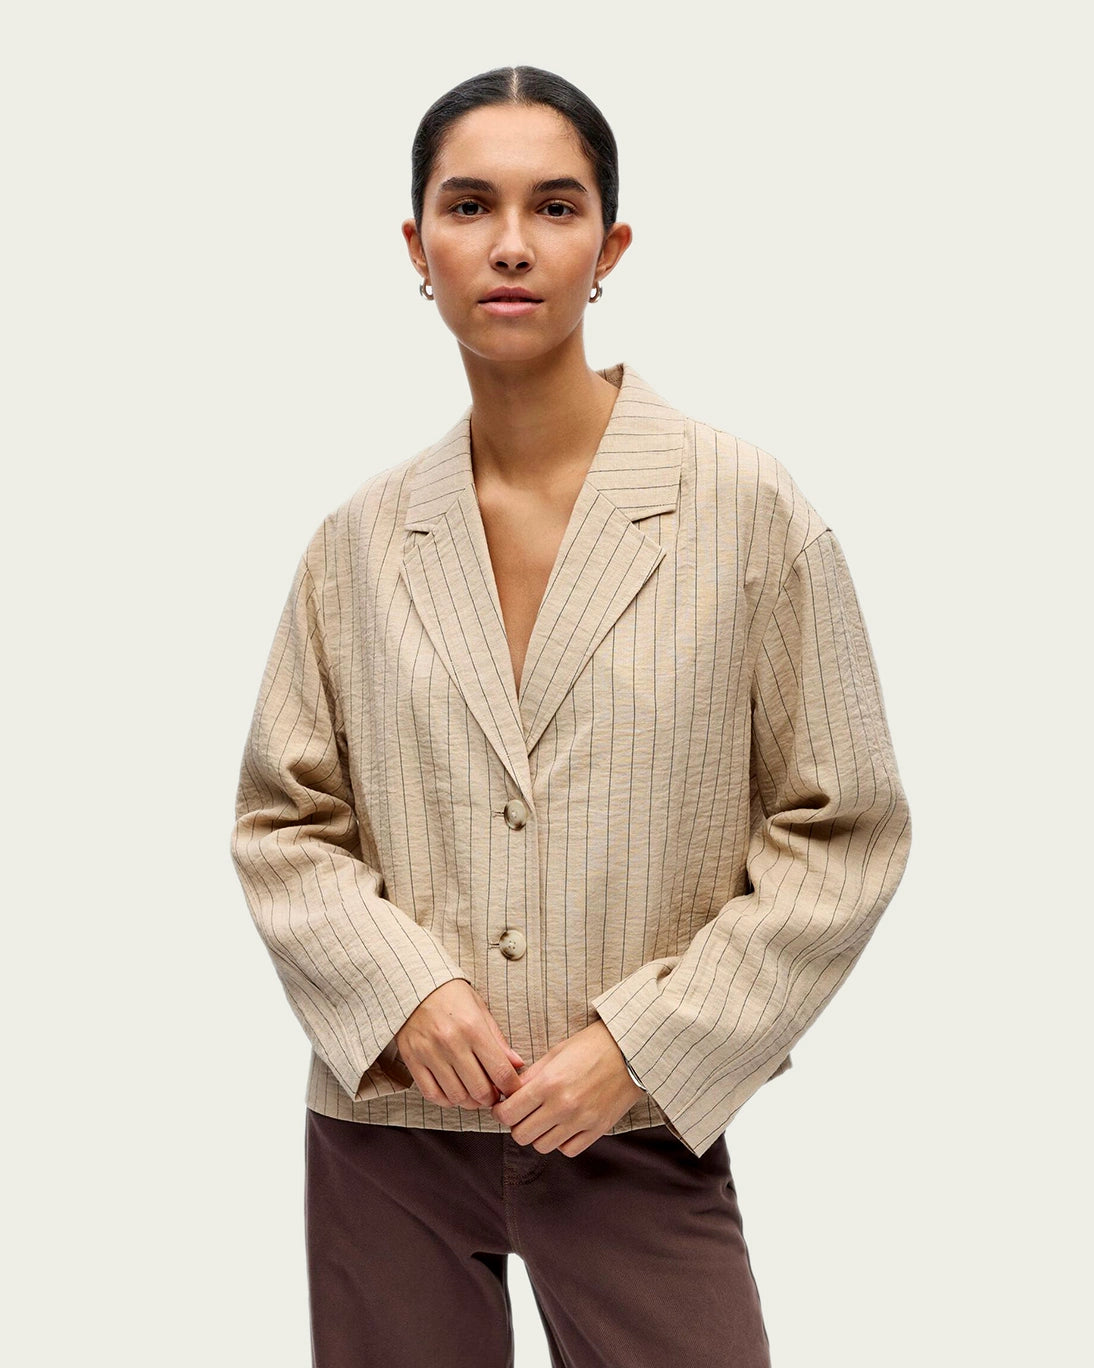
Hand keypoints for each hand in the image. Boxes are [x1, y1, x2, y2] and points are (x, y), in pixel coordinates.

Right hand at [395, 979, 524, 1108]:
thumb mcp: (480, 1010)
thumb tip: (517, 1064)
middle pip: (480, 1090)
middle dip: (491, 1098)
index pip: (500, 1072)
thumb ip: (498, 1040)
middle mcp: (451, 1043)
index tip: (512, 1090)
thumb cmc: (451, 996)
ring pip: (457, 1096)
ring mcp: (430, 1053)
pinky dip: (446, 1100)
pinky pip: (432, 1094)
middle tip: (494, 1094)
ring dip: (470, 1102)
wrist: (415, 984)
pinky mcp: (412, 1060)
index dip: (511, 1088)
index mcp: (473, 1028)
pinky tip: (454, 1092)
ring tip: (475, 1094)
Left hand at [490, 1018, 644, 1157]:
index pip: (508, 1113)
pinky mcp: (597, 1130)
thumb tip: (509, 1093)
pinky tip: (563, 1125)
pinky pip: (567, 1150)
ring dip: (538, 1134)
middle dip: (517, 1124)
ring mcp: (581, 1121)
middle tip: (522, 1113)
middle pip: (521, 1135)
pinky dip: (561, 1142)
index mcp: (548, 1083)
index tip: (504, 1107)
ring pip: (542, 1146)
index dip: (500, 1112)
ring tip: (544, 1119)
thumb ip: (531, 1076)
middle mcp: (562, 1106)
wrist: (630, 1051)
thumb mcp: (555, 1053)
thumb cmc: (591, 1046)